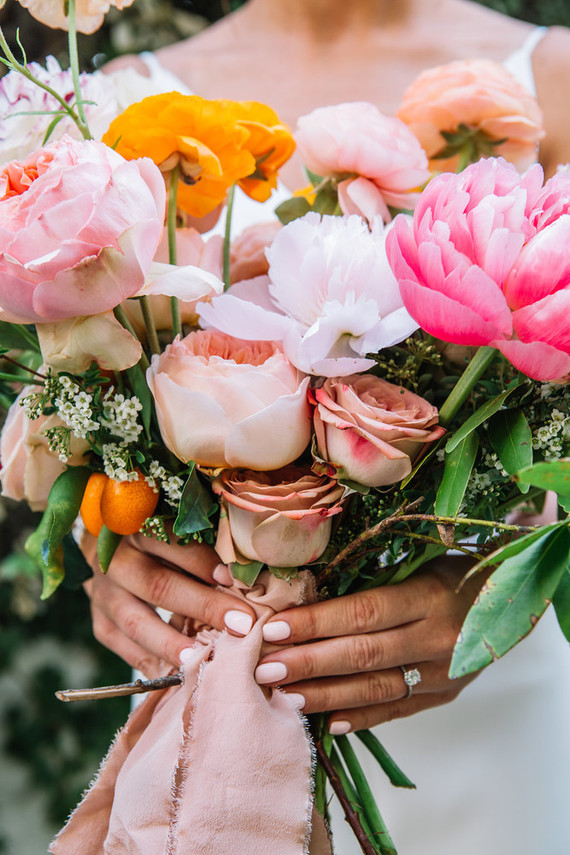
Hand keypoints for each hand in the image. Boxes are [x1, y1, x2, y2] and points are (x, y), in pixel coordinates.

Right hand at [83, 533, 255, 678]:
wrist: (110, 553)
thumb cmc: (159, 543)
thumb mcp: (175, 535)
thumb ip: (203, 550)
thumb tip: (243, 577)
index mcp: (140, 529)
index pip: (172, 543)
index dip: (203, 562)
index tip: (234, 581)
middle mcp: (118, 561)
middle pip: (159, 585)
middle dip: (202, 606)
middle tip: (240, 625)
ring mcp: (105, 595)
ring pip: (136, 622)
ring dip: (171, 643)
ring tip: (201, 659)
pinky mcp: (100, 623)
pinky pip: (124, 647)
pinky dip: (151, 662)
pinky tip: (176, 676)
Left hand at [255, 558, 484, 732]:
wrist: (508, 599)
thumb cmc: (452, 572)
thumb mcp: (419, 563)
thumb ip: (372, 582)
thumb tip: (308, 592)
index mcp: (427, 597)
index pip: (362, 614)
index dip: (317, 623)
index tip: (275, 628)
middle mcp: (435, 639)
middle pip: (362, 655)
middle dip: (308, 663)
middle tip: (264, 669)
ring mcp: (441, 673)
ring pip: (375, 689)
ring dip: (325, 695)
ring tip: (285, 696)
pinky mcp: (443, 696)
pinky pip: (397, 710)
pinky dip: (361, 718)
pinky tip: (329, 722)